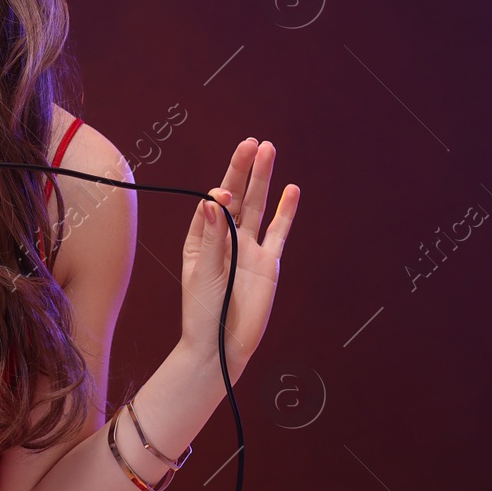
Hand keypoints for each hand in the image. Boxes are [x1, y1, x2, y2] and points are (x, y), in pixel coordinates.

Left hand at [180, 138, 299, 384]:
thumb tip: (213, 202)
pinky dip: (285, 211)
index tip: (223, 195)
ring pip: (257, 207)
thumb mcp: (203, 274)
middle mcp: (226, 239)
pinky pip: (278, 231)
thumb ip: (212, 237)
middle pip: (236, 197)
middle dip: (242, 170)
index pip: (210, 207)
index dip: (218, 197)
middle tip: (251, 143)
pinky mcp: (268, 262)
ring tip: (268, 150)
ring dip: (262, 180)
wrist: (221, 347)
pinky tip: (291, 190)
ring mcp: (249, 249)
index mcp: (201, 239)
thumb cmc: (202, 313)